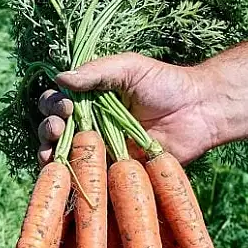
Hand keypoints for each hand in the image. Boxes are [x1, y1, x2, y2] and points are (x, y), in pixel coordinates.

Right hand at [37, 53, 234, 164]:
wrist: (199, 112)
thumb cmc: (165, 84)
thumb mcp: (129, 68)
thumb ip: (96, 72)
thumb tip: (60, 78)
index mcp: (90, 100)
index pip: (57, 103)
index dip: (52, 105)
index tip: (65, 106)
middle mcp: (90, 125)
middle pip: (53, 131)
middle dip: (48, 129)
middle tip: (58, 127)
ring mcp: (101, 151)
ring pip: (64, 157)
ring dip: (49, 155)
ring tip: (51, 153)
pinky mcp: (114, 173)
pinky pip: (88, 178)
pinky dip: (71, 180)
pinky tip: (63, 176)